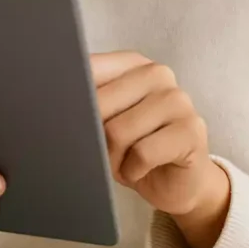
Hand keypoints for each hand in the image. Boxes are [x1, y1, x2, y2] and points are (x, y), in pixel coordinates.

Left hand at [91, 51, 229, 247]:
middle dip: (96, 139)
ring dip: (114, 159)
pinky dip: (133, 171)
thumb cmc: (134, 149)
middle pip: (100, 104)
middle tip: (108, 152)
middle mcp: (158, 73)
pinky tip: (142, 170)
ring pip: (118, 131)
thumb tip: (56, 102)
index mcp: (133, 63)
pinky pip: (142, 153)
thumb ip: (88, 102)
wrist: (178, 184)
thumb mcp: (105, 121)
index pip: (89, 70)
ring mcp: (178, 99)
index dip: (74, 102)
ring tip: (127, 162)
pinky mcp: (192, 130)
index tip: (74, 121)